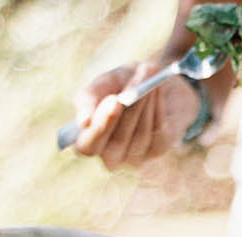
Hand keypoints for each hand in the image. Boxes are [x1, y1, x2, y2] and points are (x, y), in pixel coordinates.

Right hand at [71, 63, 198, 168]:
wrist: (149, 82)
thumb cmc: (118, 85)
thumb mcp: (101, 85)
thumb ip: (90, 98)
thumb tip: (83, 121)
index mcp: (89, 142)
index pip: (88, 146)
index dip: (100, 126)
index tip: (112, 101)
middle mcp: (111, 156)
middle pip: (117, 143)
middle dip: (126, 114)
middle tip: (132, 91)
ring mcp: (136, 156)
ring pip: (140, 134)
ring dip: (143, 103)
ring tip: (145, 74)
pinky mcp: (158, 149)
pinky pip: (158, 129)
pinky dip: (157, 105)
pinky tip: (156, 87)